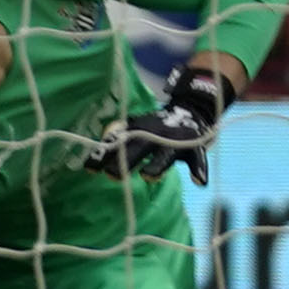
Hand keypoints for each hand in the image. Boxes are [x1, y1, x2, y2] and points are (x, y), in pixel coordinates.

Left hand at [82, 64, 233, 184]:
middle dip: (125, 161)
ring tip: (148, 177)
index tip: (89, 169)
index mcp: (138, 129)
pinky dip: (199, 169)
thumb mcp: (137, 129)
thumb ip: (117, 143)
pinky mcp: (194, 146)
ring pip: (165, 155)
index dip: (103, 155)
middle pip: (137, 149)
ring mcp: (175, 140)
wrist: (192, 106)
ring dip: (156, 166)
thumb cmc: (156, 128)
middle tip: (112, 176)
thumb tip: (89, 166)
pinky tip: (199, 181)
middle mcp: (154, 133)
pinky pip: (197, 159)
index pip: (117, 142)